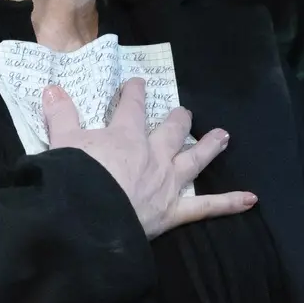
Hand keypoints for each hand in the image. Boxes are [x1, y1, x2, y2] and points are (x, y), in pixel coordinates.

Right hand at [43, 77, 255, 238]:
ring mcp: (167, 183)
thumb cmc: (74, 179)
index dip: (136, 93)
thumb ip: (60, 115)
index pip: (134, 107)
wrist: (86, 218)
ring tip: (224, 136)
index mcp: (125, 136)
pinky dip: (229, 203)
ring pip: (194, 160)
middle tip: (184, 112)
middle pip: (171, 130)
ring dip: (210, 147)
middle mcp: (153, 154)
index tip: (138, 84)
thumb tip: (52, 88)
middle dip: (178, 119)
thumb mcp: (62, 143)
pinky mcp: (174, 211)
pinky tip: (251, 199)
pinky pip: (206, 207)